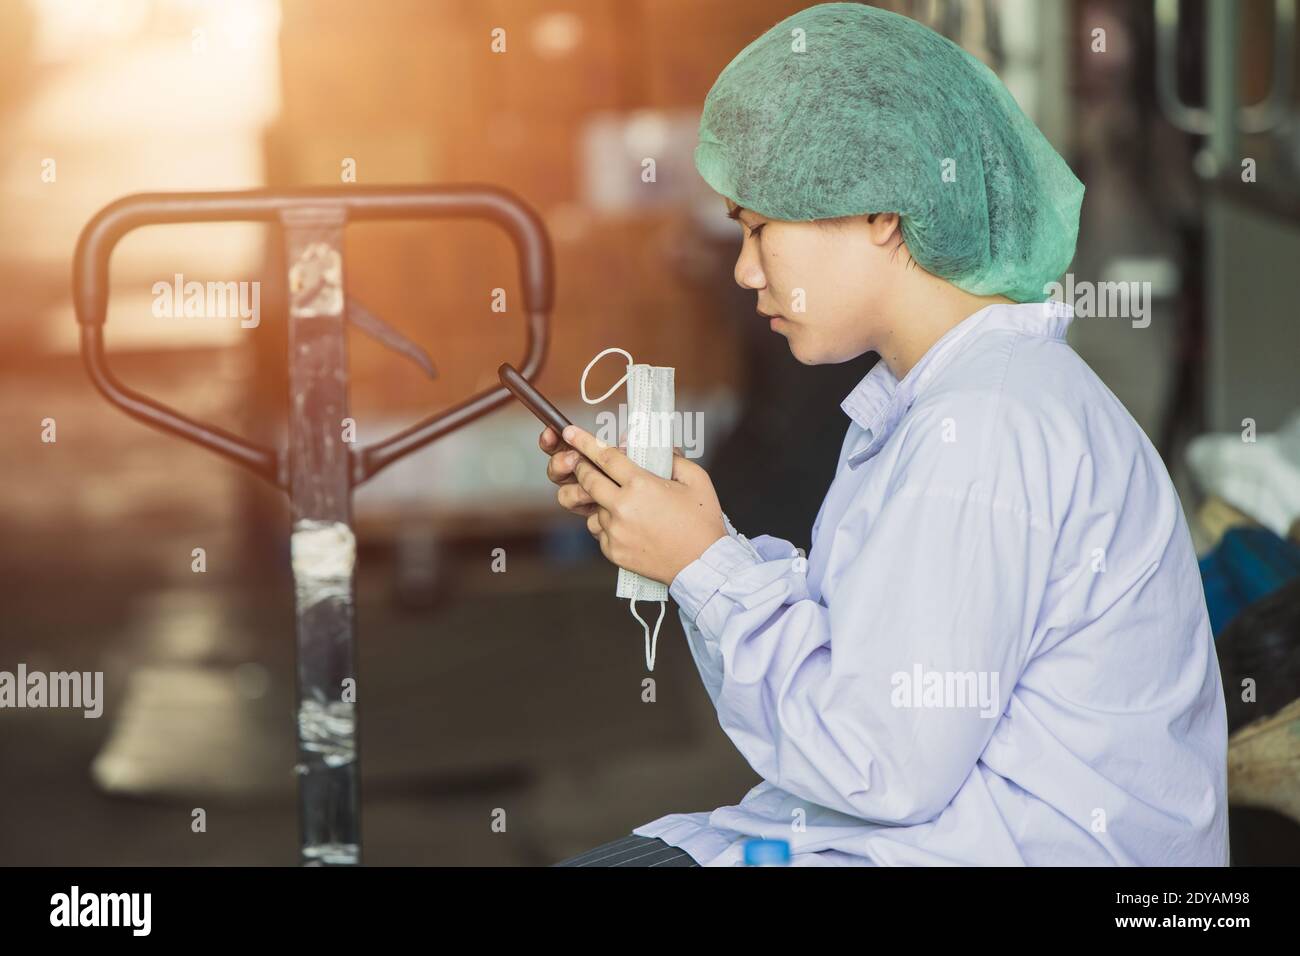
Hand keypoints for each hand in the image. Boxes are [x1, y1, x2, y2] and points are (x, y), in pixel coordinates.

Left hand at [545, 424, 725, 585]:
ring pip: (593, 508)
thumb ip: (673, 458)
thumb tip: (654, 450)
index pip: (604, 457)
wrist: (702, 565)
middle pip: (587, 480)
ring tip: (624, 504)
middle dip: (581, 467)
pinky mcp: (613, 551)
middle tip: (582, 462)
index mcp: (641, 485)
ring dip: (601, 501)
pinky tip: (629, 526)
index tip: (570, 431)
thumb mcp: (696, 480)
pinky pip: (599, 531)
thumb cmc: (702, 522)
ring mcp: (615, 531)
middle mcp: (622, 507)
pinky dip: (607, 524)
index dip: (584, 441)